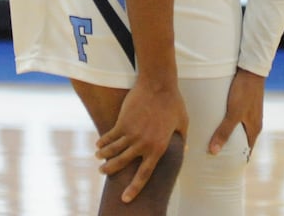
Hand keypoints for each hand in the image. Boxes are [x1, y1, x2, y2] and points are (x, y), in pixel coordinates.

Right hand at [95, 80, 187, 203]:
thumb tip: (185, 150)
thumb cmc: (173, 102)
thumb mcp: (183, 123)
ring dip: (103, 155)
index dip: (134, 188)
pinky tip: (98, 143)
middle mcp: (143, 144)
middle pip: (122, 163)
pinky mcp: (123, 121)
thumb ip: (182, 140)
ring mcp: (131, 133)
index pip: (144, 174)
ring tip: (97, 157)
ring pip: (113, 150)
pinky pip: (110, 135)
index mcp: (158, 148)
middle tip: (102, 172)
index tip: (125, 199)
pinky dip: (103, 141)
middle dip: (110, 170)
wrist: (159, 84)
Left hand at [208, 68, 263, 157]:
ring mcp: (250, 113)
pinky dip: (229, 124)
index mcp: (254, 129)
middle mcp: (254, 123)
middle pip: (242, 141)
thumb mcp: (233, 113)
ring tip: (213, 139)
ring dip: (229, 135)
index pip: (246, 152)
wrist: (251, 68)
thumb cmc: (244, 90)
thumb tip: (214, 152)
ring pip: (239, 129)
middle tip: (214, 156)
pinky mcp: (245, 103)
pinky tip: (217, 121)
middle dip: (230, 148)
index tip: (223, 168)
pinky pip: (237, 119)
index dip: (236, 160)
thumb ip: (224, 131)